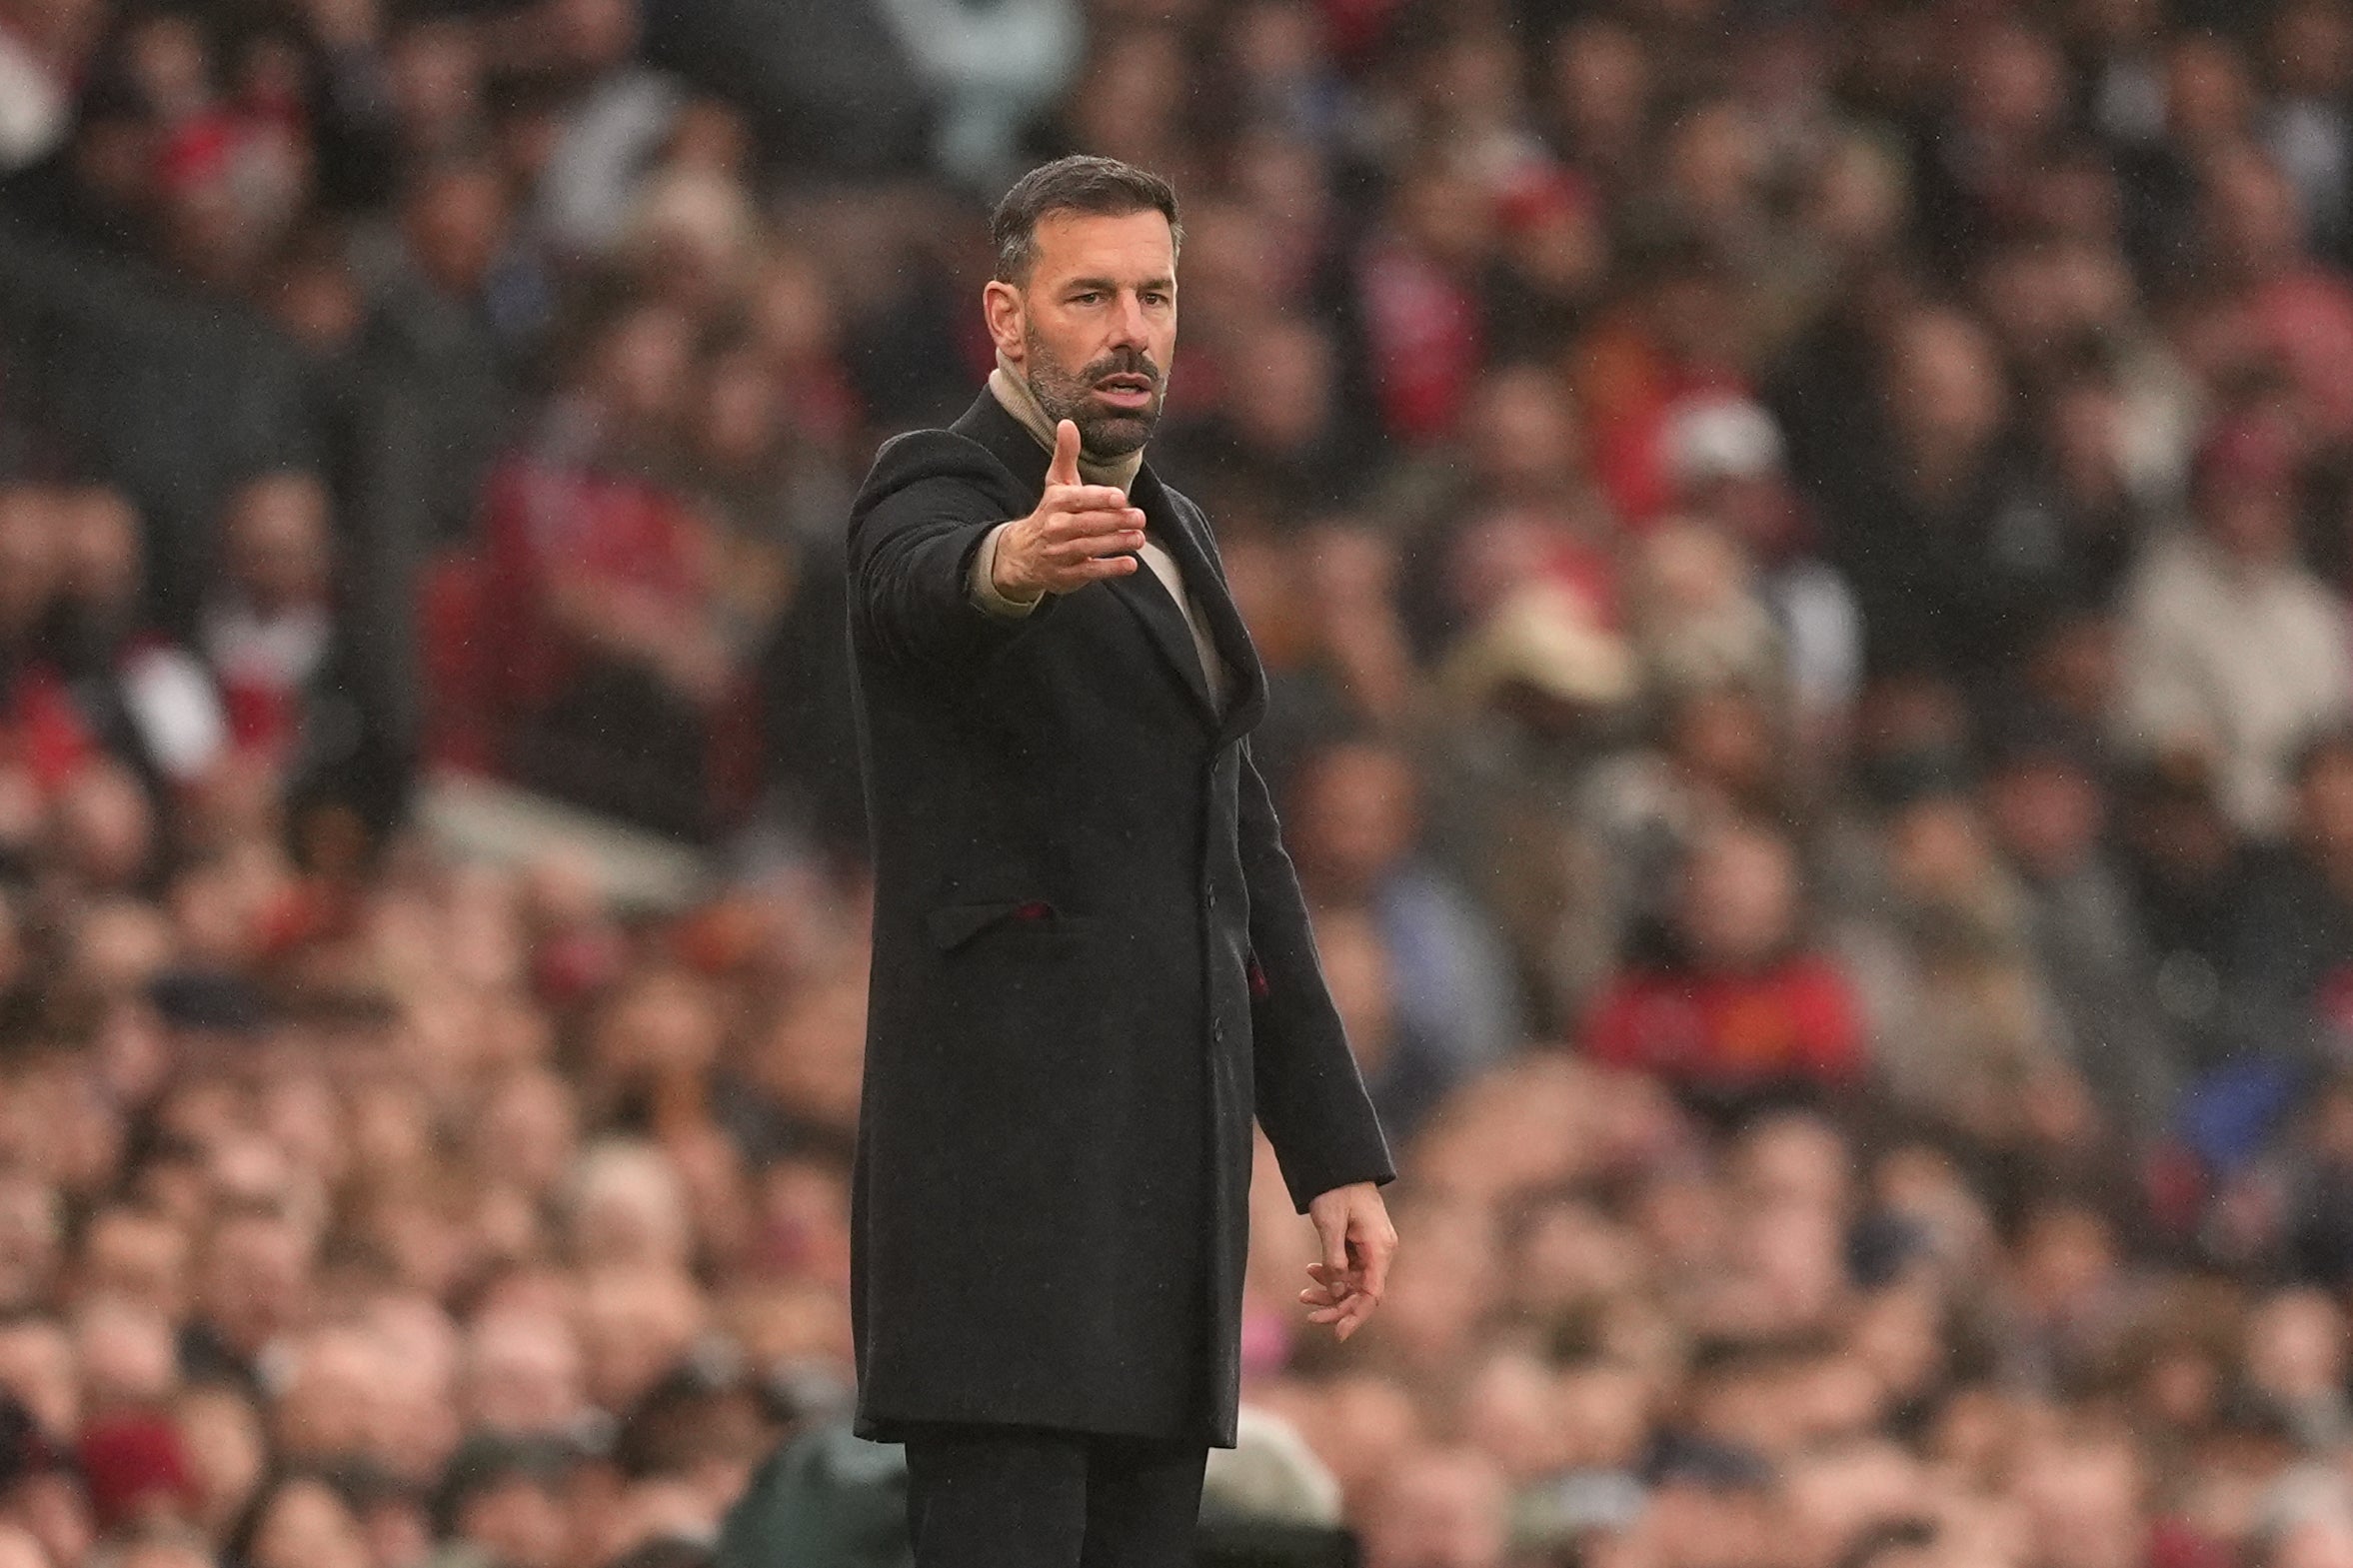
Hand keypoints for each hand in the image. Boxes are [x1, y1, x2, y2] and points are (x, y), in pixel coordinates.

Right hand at [991, 420, 1144, 598]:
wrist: (1022, 555)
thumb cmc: (1050, 513)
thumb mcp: (1056, 483)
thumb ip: (1066, 455)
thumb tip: (1067, 422)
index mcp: (1055, 502)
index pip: (1077, 499)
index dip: (1098, 498)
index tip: (1120, 497)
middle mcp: (1055, 527)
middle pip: (1087, 524)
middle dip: (1115, 521)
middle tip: (1140, 517)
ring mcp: (1059, 553)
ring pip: (1089, 547)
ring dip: (1116, 543)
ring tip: (1139, 538)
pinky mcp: (1066, 575)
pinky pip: (1089, 572)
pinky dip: (1110, 569)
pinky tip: (1130, 564)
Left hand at [1299, 1181, 1395, 1341]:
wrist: (1340, 1165)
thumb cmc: (1337, 1190)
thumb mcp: (1330, 1224)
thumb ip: (1333, 1259)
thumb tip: (1337, 1292)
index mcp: (1379, 1248)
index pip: (1372, 1294)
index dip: (1356, 1316)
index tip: (1338, 1334)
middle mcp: (1381, 1252)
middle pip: (1362, 1293)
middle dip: (1337, 1306)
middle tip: (1309, 1314)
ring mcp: (1371, 1250)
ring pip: (1353, 1284)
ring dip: (1330, 1292)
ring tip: (1303, 1296)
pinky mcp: (1361, 1246)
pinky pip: (1349, 1270)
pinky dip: (1330, 1275)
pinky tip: (1311, 1273)